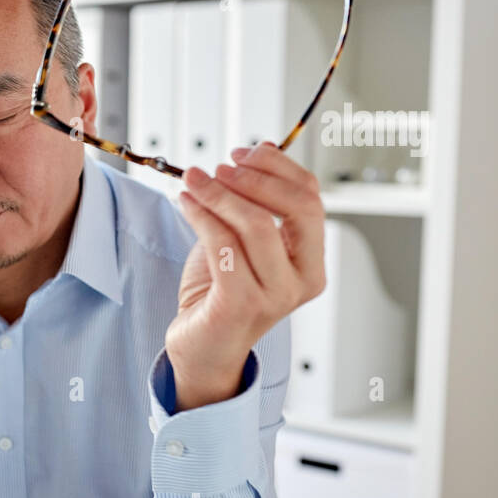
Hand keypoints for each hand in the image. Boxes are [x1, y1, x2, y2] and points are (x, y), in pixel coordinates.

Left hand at [165, 142, 326, 410]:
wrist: (201, 347)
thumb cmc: (221, 291)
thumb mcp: (243, 242)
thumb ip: (257, 204)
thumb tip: (260, 150)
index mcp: (311, 262)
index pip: (311, 199)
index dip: (278, 168)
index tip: (243, 152)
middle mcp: (302, 281)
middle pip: (295, 208)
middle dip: (254, 178)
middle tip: (218, 166)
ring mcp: (275, 296)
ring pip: (257, 225)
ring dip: (220, 193)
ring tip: (193, 181)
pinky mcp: (241, 305)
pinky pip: (224, 246)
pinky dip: (202, 216)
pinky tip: (186, 203)